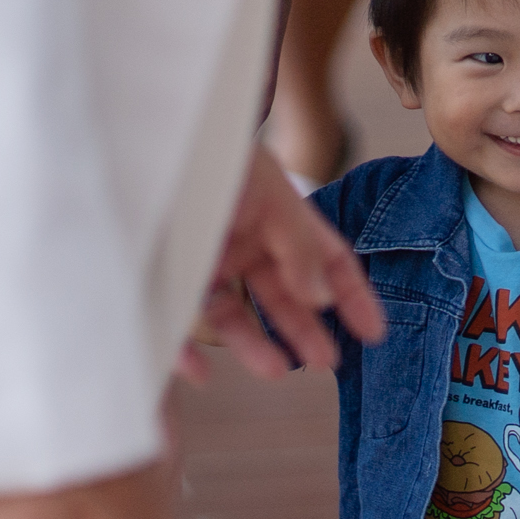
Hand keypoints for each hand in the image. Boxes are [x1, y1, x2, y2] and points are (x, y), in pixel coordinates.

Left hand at [189, 149, 383, 380]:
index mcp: (278, 216)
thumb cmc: (212, 153)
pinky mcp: (167, 278)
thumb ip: (298, 245)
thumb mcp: (267, 193)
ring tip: (274, 371)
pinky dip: (187, 354)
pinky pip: (180, 323)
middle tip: (328, 362)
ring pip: (235, 315)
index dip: (353, 295)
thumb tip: (325, 298)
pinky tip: (199, 374)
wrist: (144, 143)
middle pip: (284, 294)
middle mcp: (245, 241)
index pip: (327, 259)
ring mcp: (207, 261)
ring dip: (256, 346)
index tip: (374, 332)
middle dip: (308, 329)